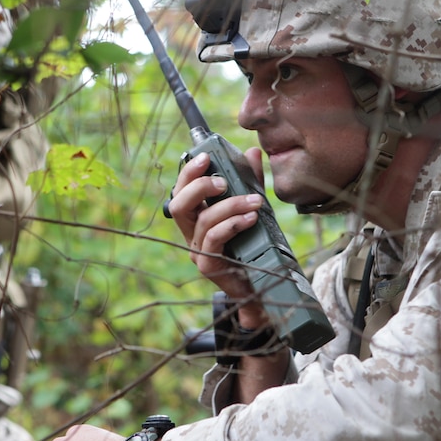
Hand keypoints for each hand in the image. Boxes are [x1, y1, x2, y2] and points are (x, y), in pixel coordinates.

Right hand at [166, 148, 268, 327]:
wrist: (263, 287)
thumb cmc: (254, 246)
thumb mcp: (253, 207)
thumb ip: (250, 182)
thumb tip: (252, 152)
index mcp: (196, 217)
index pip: (181, 190)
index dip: (188, 172)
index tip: (205, 156)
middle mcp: (191, 234)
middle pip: (178, 204)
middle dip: (198, 186)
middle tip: (223, 181)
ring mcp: (198, 251)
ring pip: (202, 221)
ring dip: (230, 205)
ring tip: (255, 201)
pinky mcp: (208, 266)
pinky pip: (214, 239)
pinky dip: (232, 224)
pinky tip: (251, 218)